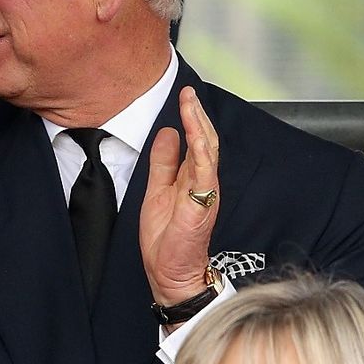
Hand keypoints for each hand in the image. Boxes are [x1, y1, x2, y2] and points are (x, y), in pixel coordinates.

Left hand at [140, 86, 220, 308]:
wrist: (169, 272)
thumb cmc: (167, 237)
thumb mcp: (158, 189)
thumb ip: (164, 162)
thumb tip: (167, 132)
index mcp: (193, 178)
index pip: (196, 140)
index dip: (191, 117)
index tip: (184, 95)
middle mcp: (203, 182)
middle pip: (204, 140)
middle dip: (196, 114)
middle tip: (188, 92)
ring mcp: (205, 192)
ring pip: (206, 151)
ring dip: (198, 125)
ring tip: (190, 103)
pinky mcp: (201, 205)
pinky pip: (204, 173)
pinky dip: (200, 151)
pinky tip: (194, 134)